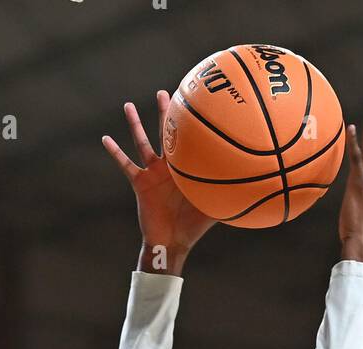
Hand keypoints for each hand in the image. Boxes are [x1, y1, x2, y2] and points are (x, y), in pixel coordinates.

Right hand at [102, 91, 216, 274]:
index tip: (196, 102)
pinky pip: (125, 164)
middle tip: (166, 92)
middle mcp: (168, 168)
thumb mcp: (213, 206)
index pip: (190, 141)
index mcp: (186, 170)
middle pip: (166, 134)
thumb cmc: (193, 228)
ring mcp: (152, 174)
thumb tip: (256, 186)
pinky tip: (105, 138)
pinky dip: (116, 152)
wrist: (172, 243)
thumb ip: (229, 193)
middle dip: (166, 114)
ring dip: (135, 124)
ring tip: (128, 105)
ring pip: (142, 143)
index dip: (191, 125)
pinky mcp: (139, 183)